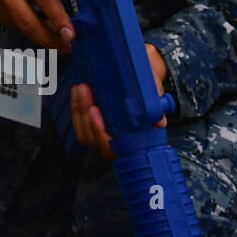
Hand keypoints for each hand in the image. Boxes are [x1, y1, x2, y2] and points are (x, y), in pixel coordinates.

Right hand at [0, 0, 74, 52]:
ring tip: (50, 38)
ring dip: (33, 34)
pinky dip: (15, 23)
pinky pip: (0, 19)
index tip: (71, 33)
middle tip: (66, 47)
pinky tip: (25, 22)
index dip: (59, 18)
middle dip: (49, 39)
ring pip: (14, 24)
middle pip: (28, 22)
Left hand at [71, 43, 168, 159]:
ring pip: (83, 131)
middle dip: (84, 113)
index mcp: (129, 147)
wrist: (145, 93)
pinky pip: (79, 124)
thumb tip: (160, 122)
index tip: (95, 111)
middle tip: (86, 91)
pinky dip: (76, 108)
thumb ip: (157, 113)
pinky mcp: (92, 129)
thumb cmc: (149, 104)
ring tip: (81, 88)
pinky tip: (77, 93)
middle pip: (91, 137)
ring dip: (78, 109)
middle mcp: (113, 147)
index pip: (110, 146)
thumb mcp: (156, 105)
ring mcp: (100, 139)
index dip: (99, 130)